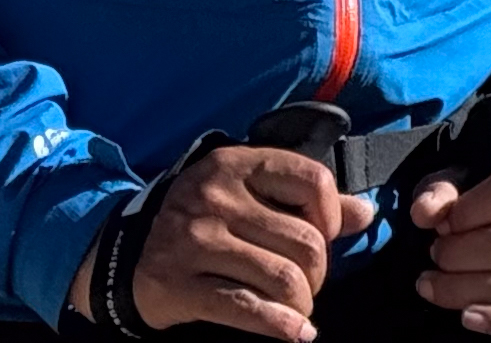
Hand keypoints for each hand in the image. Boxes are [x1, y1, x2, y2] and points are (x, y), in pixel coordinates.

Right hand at [85, 146, 372, 340]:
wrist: (126, 251)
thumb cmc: (203, 217)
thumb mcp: (247, 191)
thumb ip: (304, 199)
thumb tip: (364, 214)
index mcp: (238, 164)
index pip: (311, 180)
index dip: (332, 216)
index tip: (326, 236)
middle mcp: (216, 197)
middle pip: (304, 241)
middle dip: (318, 272)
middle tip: (308, 282)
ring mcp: (196, 241)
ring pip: (282, 278)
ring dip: (302, 302)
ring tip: (299, 307)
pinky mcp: (181, 284)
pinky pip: (246, 309)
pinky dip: (281, 325)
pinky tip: (297, 333)